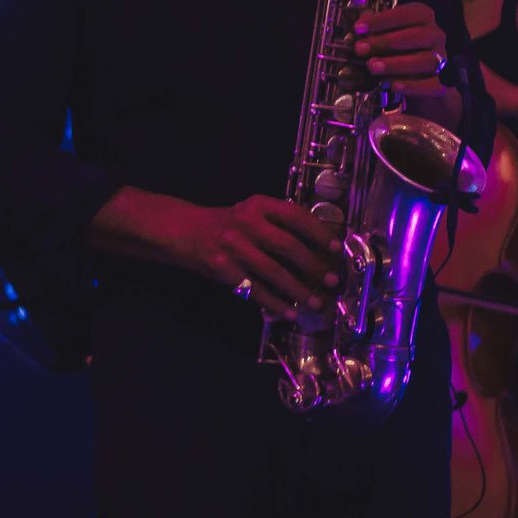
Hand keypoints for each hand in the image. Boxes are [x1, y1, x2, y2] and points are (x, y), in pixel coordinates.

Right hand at [174, 194, 340, 318]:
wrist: (182, 230)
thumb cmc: (224, 224)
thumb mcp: (250, 213)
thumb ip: (278, 224)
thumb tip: (319, 250)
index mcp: (257, 205)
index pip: (295, 216)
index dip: (319, 233)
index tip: (336, 249)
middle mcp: (245, 222)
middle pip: (288, 246)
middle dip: (314, 266)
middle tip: (331, 281)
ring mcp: (232, 246)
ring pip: (274, 271)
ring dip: (298, 290)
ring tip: (315, 302)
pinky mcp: (221, 267)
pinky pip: (254, 289)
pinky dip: (274, 303)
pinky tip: (288, 312)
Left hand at [351, 2, 448, 97]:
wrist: (418, 75)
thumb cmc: (398, 47)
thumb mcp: (385, 32)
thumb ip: (374, 28)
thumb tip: (359, 26)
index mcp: (423, 18)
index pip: (407, 14)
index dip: (382, 20)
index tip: (358, 28)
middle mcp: (435, 36)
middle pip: (417, 36)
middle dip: (386, 42)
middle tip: (361, 49)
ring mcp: (442, 58)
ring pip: (424, 60)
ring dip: (396, 64)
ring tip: (373, 67)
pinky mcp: (444, 82)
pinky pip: (432, 84)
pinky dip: (412, 85)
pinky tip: (393, 85)